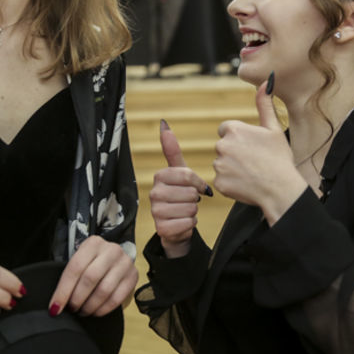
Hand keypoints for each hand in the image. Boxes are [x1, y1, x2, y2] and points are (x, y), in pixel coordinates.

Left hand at [51, 235, 137, 316]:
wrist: (116, 259)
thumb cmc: (93, 262)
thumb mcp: (82, 260)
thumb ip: (71, 277)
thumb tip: (56, 304)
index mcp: (93, 243)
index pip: (75, 268)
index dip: (63, 291)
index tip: (55, 307)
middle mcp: (111, 250)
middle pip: (90, 279)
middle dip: (77, 299)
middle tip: (71, 309)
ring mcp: (124, 263)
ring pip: (104, 291)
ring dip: (90, 306)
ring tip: (82, 311)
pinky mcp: (133, 276)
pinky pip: (116, 299)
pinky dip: (103, 309)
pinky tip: (95, 312)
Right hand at [150, 120, 211, 257]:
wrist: (175, 227)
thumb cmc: (180, 196)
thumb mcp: (179, 173)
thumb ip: (172, 150)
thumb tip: (164, 124)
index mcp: (160, 176)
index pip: (188, 175)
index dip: (198, 183)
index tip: (198, 188)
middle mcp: (154, 192)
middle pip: (190, 193)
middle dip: (195, 200)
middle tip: (188, 202)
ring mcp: (156, 211)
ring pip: (191, 208)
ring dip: (193, 212)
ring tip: (184, 212)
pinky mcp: (161, 229)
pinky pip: (188, 223)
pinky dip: (191, 224)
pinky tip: (183, 223)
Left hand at [212, 80, 307, 221]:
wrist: (281, 189)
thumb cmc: (279, 158)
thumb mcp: (274, 128)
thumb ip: (265, 104)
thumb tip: (267, 81)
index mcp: (234, 129)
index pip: (226, 130)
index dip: (240, 139)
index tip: (252, 147)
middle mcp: (222, 145)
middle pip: (223, 146)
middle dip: (234, 153)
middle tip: (254, 161)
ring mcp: (219, 165)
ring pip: (222, 163)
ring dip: (232, 168)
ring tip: (251, 173)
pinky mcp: (218, 182)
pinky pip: (221, 180)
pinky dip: (231, 182)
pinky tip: (246, 183)